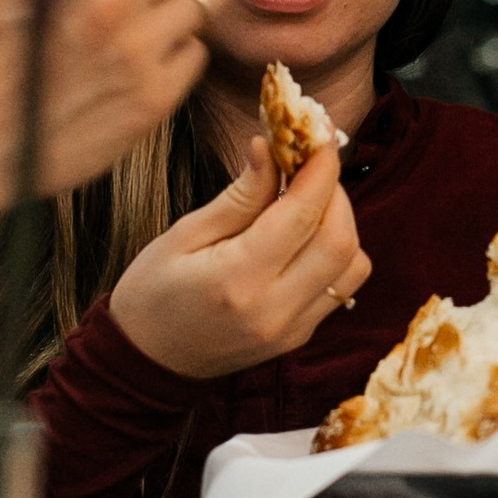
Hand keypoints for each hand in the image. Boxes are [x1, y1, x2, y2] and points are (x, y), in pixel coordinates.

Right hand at [109, 136, 371, 378]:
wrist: (145, 363)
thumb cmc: (151, 295)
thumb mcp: (183, 235)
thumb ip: (238, 196)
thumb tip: (270, 148)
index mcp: (238, 280)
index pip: (302, 215)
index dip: (320, 169)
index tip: (319, 134)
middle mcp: (275, 309)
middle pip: (341, 241)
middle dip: (335, 192)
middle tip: (309, 165)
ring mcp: (293, 329)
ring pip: (352, 266)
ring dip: (342, 223)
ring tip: (307, 200)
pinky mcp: (300, 336)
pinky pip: (341, 287)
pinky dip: (336, 251)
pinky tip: (305, 234)